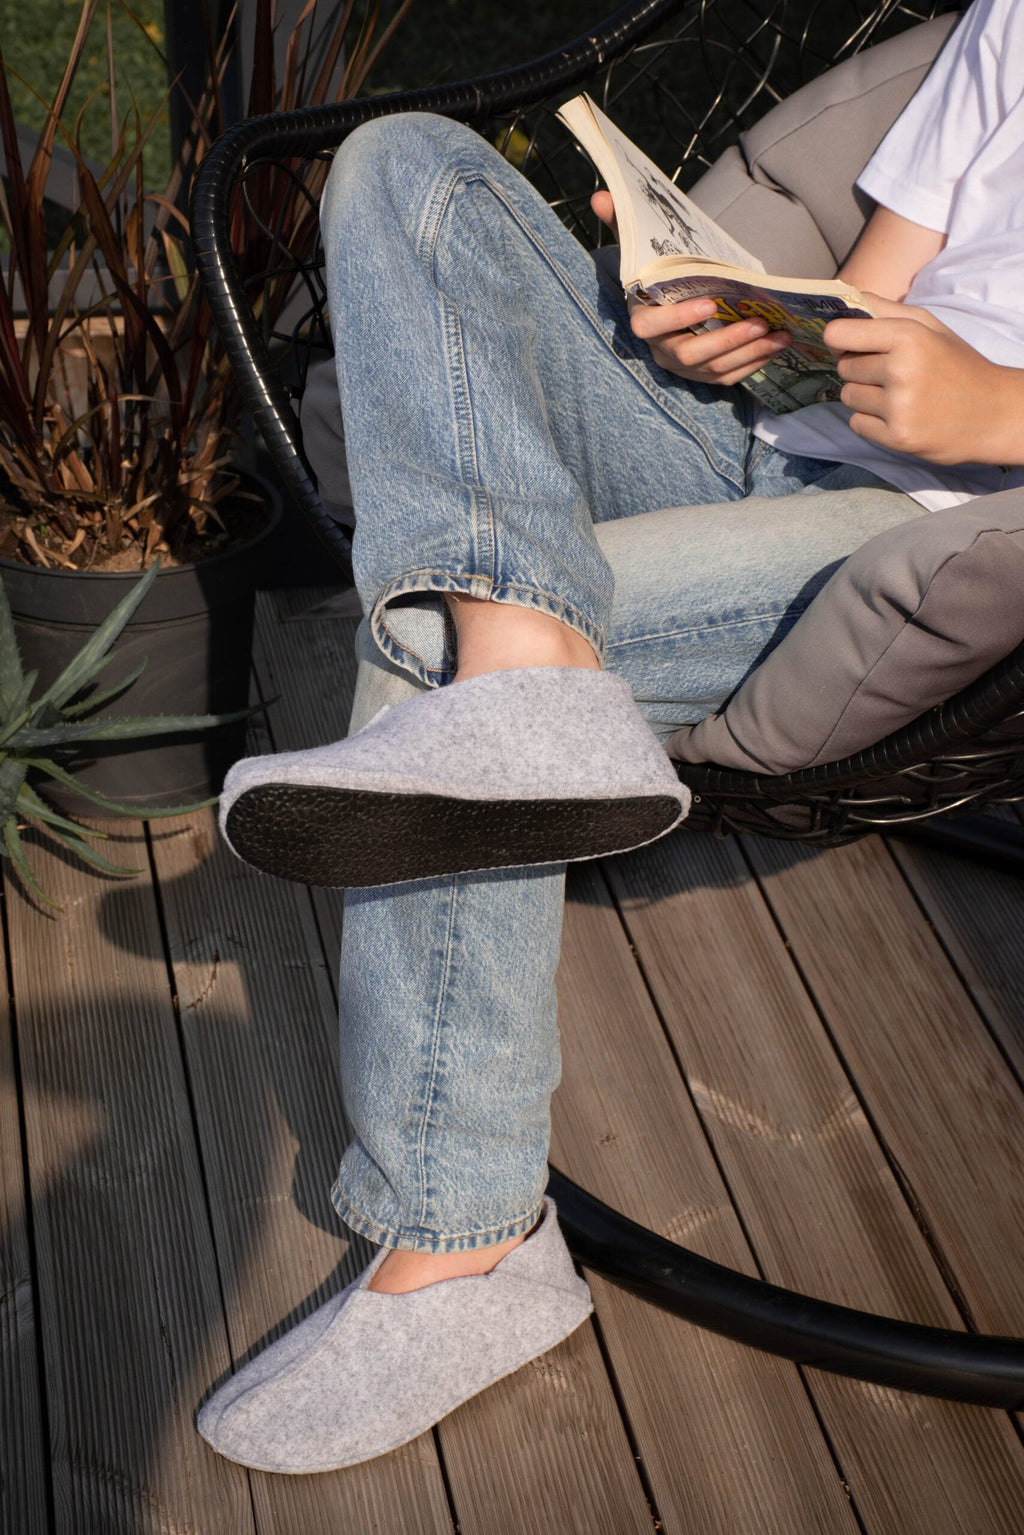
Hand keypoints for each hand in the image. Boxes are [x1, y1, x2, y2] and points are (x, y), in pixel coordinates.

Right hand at [590, 189, 789, 385]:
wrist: (674, 304)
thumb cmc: (662, 276)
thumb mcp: (641, 250)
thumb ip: (623, 225)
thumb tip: (600, 196)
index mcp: (644, 319)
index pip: (652, 326)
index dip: (679, 318)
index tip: (710, 304)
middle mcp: (661, 349)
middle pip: (690, 354)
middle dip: (726, 341)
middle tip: (758, 322)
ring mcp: (684, 367)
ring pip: (715, 368)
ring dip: (749, 352)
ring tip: (779, 334)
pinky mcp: (705, 375)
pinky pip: (729, 376)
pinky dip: (754, 363)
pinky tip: (777, 346)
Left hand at [825, 295, 1023, 466]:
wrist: (992, 413)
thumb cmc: (957, 366)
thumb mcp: (930, 327)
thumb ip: (886, 310)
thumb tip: (845, 301)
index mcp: (909, 337)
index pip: (840, 334)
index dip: (838, 339)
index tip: (847, 344)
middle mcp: (901, 371)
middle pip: (845, 367)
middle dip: (859, 369)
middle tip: (890, 373)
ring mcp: (898, 407)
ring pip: (848, 396)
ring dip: (864, 396)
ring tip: (897, 395)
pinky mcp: (897, 437)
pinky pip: (856, 424)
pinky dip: (870, 421)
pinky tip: (897, 415)